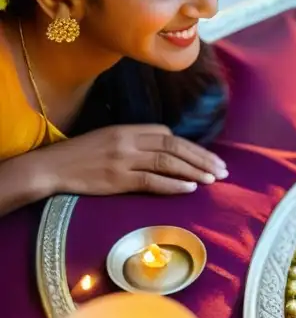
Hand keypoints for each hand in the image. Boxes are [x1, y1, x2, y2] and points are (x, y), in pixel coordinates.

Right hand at [33, 125, 227, 196]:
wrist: (50, 167)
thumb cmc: (81, 155)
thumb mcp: (109, 139)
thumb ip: (136, 142)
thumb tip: (166, 151)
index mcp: (127, 129)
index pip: (167, 134)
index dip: (190, 146)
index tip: (207, 157)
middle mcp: (128, 141)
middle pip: (173, 146)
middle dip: (201, 158)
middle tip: (222, 169)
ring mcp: (123, 160)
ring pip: (167, 162)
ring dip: (194, 171)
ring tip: (213, 179)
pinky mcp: (117, 179)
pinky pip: (151, 181)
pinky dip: (173, 184)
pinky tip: (190, 188)